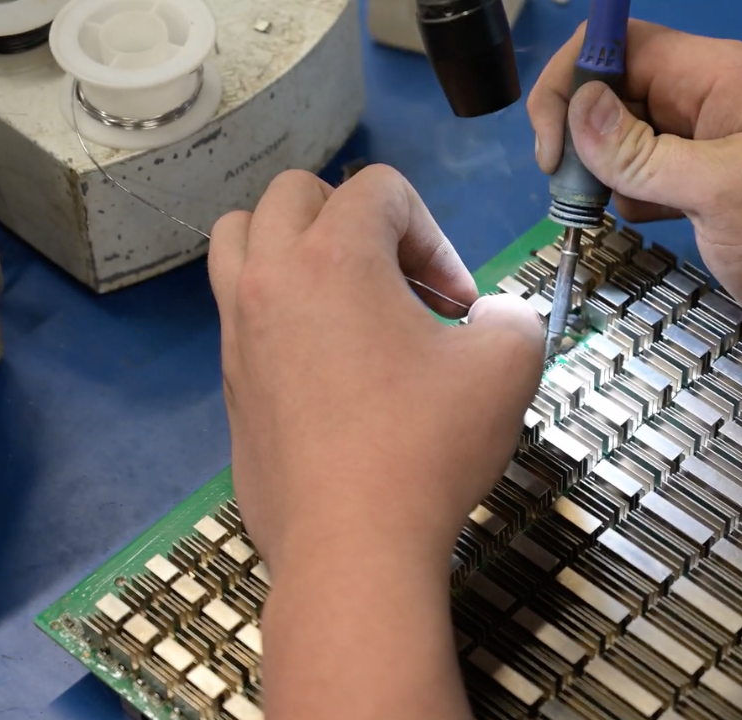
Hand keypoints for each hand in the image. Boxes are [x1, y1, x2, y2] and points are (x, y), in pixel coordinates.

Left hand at [207, 167, 542, 570]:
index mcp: (335, 255)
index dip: (435, 236)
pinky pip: (241, 309)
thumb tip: (490, 319)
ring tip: (343, 300)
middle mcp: (273, 277)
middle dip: (360, 224)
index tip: (456, 306)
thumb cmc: (428, 445)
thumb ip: (513, 316)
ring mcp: (239, 331)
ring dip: (295, 248)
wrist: (352, 546)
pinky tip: (329, 366)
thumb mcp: (509, 365)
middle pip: (297, 194)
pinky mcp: (229, 382)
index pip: (381, 188)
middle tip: (402, 289)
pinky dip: (280, 309)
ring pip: (241, 239)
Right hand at [528, 20, 741, 361]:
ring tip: (593, 211)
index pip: (618, 43)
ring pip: (623, 133)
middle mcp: (707, 97)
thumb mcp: (717, 192)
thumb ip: (641, 152)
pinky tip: (636, 223)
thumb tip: (577, 107)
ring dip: (599, 168)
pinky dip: (628, 195)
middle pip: (614, 87)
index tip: (553, 148)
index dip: (572, 81)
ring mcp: (706, 142)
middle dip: (579, 132)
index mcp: (716, 76)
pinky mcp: (704, 184)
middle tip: (568, 191)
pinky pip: (645, 173)